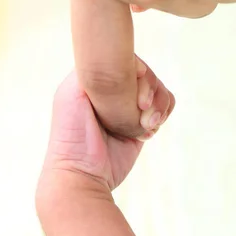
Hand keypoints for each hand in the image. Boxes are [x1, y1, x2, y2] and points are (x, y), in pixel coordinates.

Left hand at [41, 63, 173, 191]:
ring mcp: (129, 109)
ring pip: (159, 92)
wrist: (81, 175)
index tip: (137, 78)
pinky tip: (146, 131)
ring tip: (146, 124)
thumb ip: (94, 68)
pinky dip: (161, 116)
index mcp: (95, 80)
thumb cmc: (72, 134)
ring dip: (158, 106)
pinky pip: (164, 110)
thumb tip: (126, 61)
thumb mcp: (72, 92)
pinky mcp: (142, 127)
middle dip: (151, 89)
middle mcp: (113, 92)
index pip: (127, 60)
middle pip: (147, 75)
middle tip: (142, 107)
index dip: (138, 68)